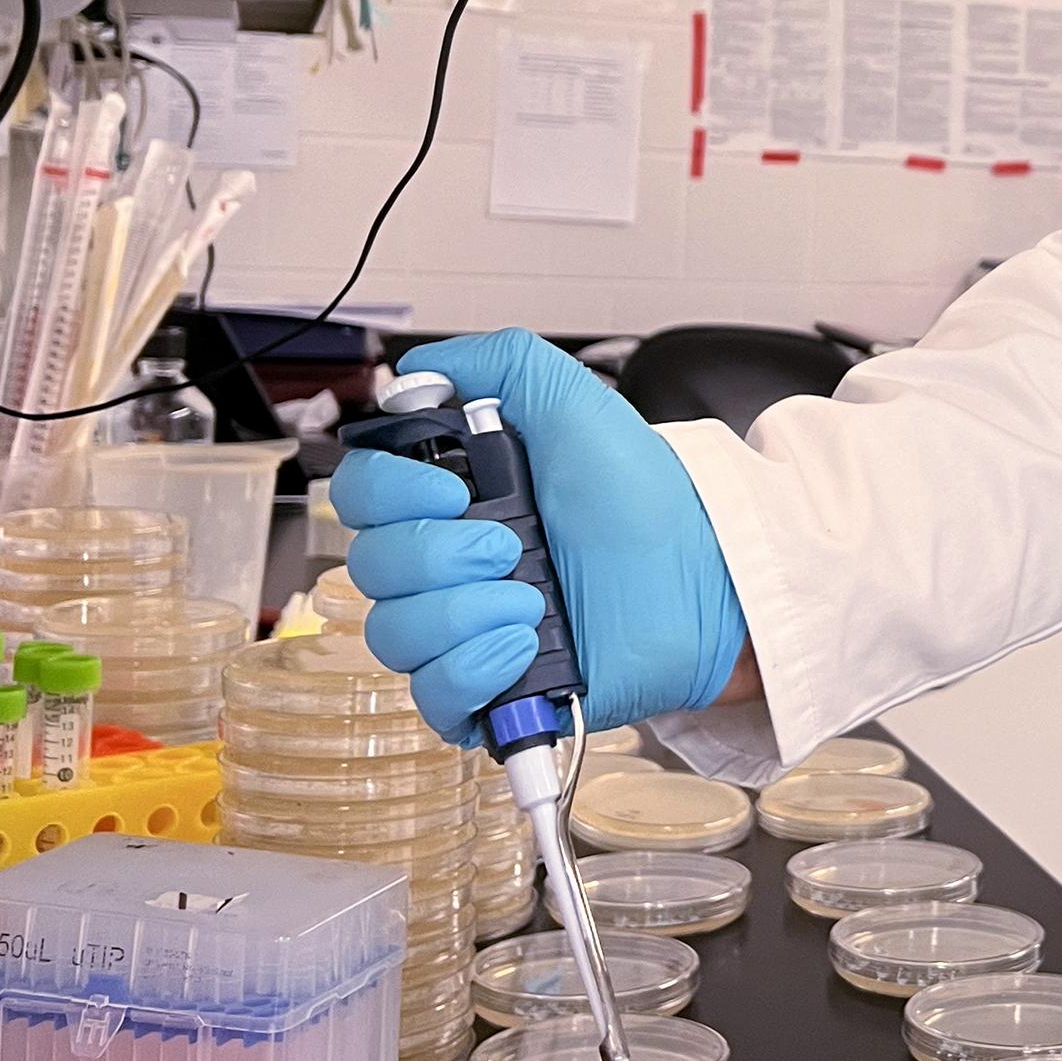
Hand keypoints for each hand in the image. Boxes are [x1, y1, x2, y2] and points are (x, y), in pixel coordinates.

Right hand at [334, 328, 746, 743]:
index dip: (388, 494)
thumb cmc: (645, 498)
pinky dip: (470, 672)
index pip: (359, 496)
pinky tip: (522, 644)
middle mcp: (451, 563)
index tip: (451, 489)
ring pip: (394, 635)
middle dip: (437, 555)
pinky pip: (432, 698)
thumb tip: (419, 369)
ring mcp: (468, 627)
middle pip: (369, 568)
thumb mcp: (574, 401)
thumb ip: (495, 362)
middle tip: (508, 545)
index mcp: (457, 498)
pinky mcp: (493, 687)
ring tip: (531, 599)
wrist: (702, 575)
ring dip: (462, 614)